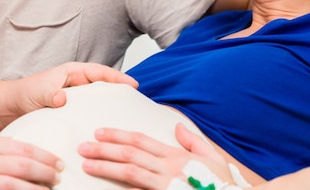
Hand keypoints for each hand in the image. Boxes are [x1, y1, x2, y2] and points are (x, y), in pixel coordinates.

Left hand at [9, 62, 137, 114]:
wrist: (12, 107)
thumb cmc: (25, 93)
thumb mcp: (39, 92)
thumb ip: (51, 94)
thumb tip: (62, 98)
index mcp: (72, 72)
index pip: (100, 72)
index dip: (117, 77)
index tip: (131, 84)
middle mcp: (77, 83)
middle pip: (104, 86)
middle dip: (120, 92)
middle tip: (137, 102)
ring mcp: (77, 97)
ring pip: (99, 100)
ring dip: (111, 106)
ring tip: (127, 116)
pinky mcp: (73, 110)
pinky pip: (91, 112)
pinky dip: (99, 117)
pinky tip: (106, 128)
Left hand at [77, 123, 230, 189]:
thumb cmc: (226, 186)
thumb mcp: (212, 159)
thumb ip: (193, 141)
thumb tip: (177, 126)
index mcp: (176, 156)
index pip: (140, 140)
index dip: (117, 135)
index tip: (99, 132)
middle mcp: (169, 168)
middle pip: (130, 153)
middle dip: (103, 149)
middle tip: (83, 146)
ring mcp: (166, 185)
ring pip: (129, 171)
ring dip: (105, 166)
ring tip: (86, 163)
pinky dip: (121, 188)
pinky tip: (105, 187)